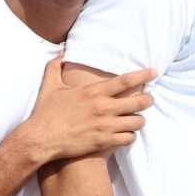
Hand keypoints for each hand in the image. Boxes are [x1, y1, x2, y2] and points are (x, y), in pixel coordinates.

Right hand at [18, 59, 153, 162]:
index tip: (154, 72)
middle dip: (148, 100)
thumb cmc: (45, 113)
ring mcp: (106, 125)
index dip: (143, 76)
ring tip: (135, 119)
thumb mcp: (49, 87)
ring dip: (139, 120)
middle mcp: (103, 107)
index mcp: (93, 92)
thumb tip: (58, 53)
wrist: (40, 139)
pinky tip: (126, 134)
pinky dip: (130, 136)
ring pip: (137, 122)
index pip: (125, 81)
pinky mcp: (105, 141)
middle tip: (148, 99)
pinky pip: (129, 138)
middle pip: (139, 102)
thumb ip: (54, 68)